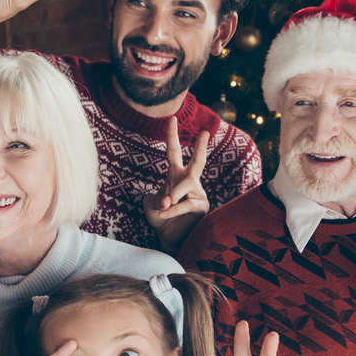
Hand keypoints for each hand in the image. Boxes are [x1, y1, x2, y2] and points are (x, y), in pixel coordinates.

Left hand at [145, 117, 211, 252]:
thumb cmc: (160, 218)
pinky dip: (173, 210)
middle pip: (197, 161)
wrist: (169, 238)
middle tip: (205, 132)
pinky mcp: (201, 207)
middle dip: (201, 147)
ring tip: (165, 204)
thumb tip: (168, 201)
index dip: (172, 136)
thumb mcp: (150, 207)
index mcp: (175, 175)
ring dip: (174, 193)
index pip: (173, 152)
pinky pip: (187, 204)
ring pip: (188, 184)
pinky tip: (164, 213)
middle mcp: (189, 181)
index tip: (172, 118)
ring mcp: (197, 193)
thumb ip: (155, 200)